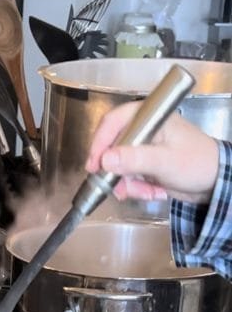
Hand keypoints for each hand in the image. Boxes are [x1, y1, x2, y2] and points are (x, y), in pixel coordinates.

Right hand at [85, 102, 219, 204]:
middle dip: (116, 171)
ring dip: (129, 184)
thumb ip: (134, 160)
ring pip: (120, 166)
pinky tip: (153, 194)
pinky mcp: (147, 165)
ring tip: (146, 193)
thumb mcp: (164, 161)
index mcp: (150, 118)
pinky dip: (138, 189)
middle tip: (117, 187)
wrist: (216, 183)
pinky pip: (130, 177)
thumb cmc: (196, 163)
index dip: (100, 142)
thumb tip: (105, 160)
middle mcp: (145, 130)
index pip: (114, 121)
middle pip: (114, 147)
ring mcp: (145, 149)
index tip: (94, 164)